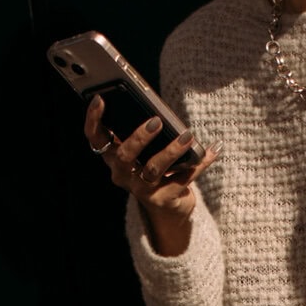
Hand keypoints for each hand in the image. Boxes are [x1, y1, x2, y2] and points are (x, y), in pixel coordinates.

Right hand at [84, 93, 216, 255]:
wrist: (168, 206)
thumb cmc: (154, 167)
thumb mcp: (144, 149)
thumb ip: (145, 130)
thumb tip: (159, 107)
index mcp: (113, 156)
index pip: (95, 137)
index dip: (93, 119)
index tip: (100, 99)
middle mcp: (122, 174)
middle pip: (125, 156)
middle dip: (140, 137)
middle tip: (156, 121)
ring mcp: (142, 189)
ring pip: (153, 169)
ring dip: (171, 150)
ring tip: (187, 135)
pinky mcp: (163, 199)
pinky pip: (182, 179)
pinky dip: (199, 163)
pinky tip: (212, 150)